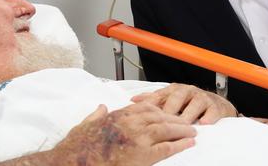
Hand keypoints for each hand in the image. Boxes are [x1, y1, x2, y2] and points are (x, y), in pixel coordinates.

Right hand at [51, 103, 195, 165]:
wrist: (75, 161)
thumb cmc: (77, 146)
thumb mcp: (84, 124)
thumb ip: (96, 114)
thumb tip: (102, 107)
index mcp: (118, 115)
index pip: (145, 107)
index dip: (159, 109)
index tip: (167, 112)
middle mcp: (130, 123)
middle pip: (159, 116)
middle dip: (174, 118)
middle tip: (186, 122)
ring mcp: (137, 138)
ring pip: (166, 129)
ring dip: (181, 130)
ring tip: (192, 132)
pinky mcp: (142, 155)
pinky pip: (166, 148)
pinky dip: (180, 145)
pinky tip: (189, 144)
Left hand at [131, 84, 237, 124]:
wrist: (216, 105)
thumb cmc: (189, 104)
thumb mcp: (171, 100)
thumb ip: (154, 100)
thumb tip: (134, 100)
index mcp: (174, 90)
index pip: (160, 95)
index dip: (152, 103)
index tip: (143, 112)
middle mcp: (187, 91)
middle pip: (176, 99)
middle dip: (169, 110)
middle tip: (163, 121)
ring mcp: (201, 98)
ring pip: (194, 104)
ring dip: (188, 115)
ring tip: (183, 124)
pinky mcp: (215, 106)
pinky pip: (211, 111)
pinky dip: (208, 118)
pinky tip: (204, 124)